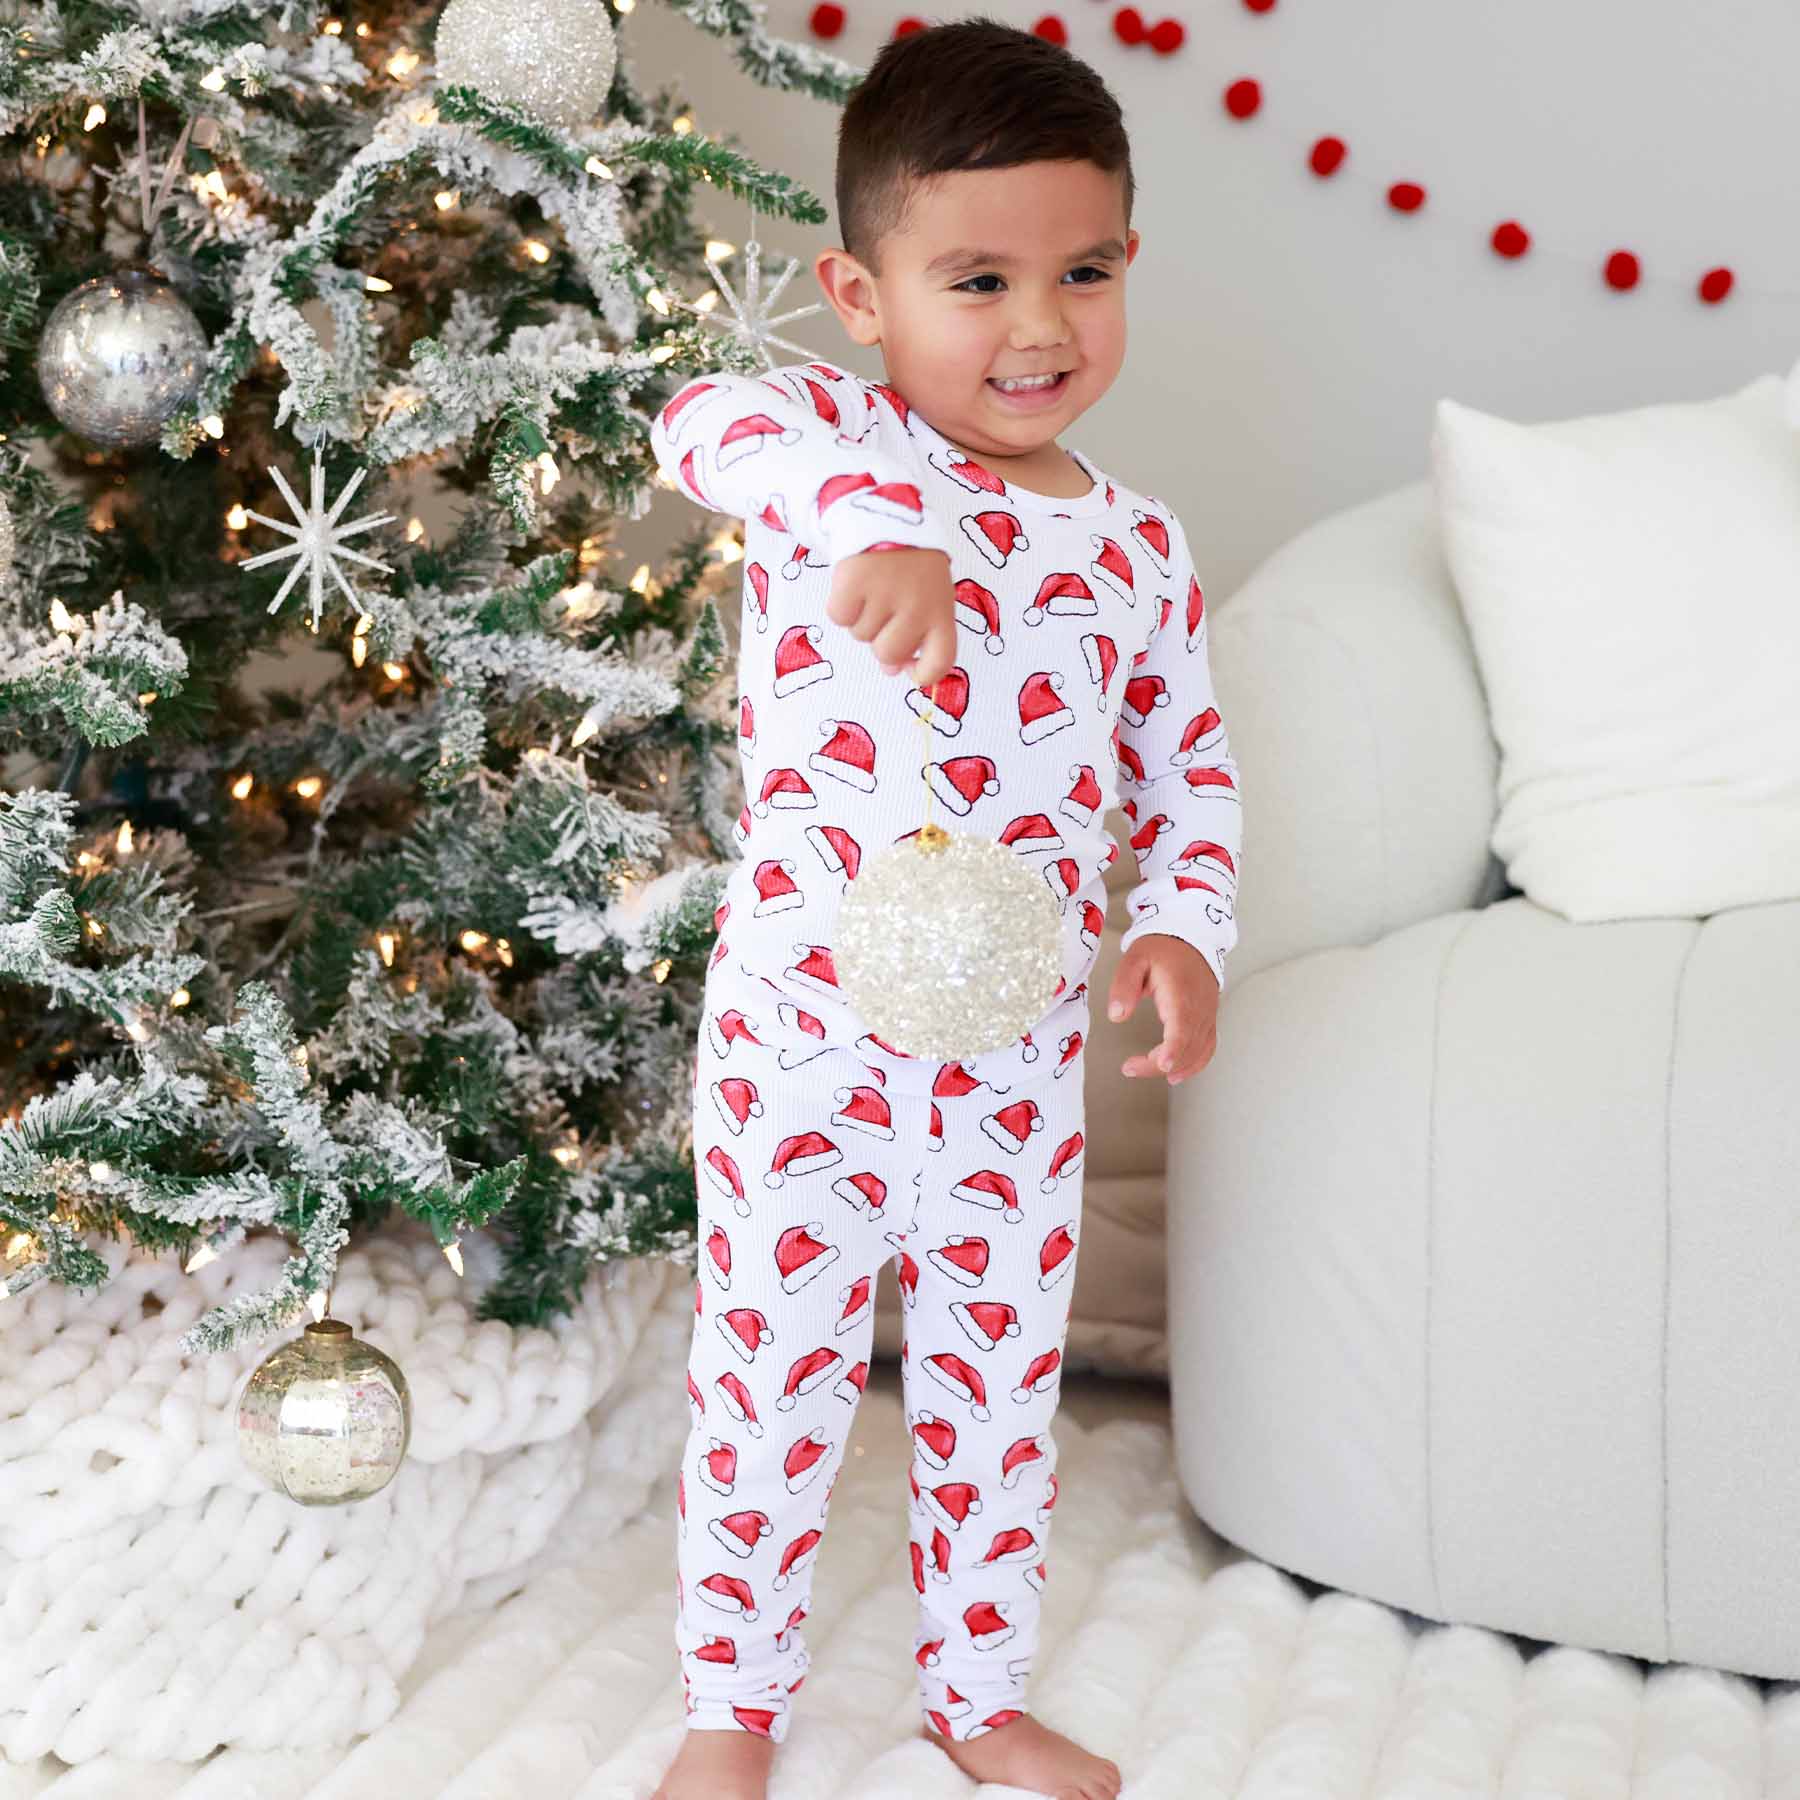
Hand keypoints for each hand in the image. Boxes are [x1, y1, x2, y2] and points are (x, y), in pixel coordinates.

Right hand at [826, 546, 957, 686]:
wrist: (889, 515)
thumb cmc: (912, 566)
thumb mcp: (928, 596)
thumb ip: (917, 634)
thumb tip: (891, 669)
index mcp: (942, 611)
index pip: (940, 662)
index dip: (924, 674)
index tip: (910, 669)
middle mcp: (917, 606)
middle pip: (889, 653)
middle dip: (881, 639)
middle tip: (885, 609)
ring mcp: (885, 594)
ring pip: (860, 635)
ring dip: (861, 618)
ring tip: (873, 588)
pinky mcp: (853, 582)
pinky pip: (839, 617)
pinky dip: (842, 605)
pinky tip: (855, 584)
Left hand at [1105, 934, 1219, 1083]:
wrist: (1190, 937)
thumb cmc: (1161, 949)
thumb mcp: (1134, 958)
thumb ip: (1124, 986)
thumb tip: (1117, 1016)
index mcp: (1181, 992)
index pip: (1182, 1026)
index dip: (1173, 1049)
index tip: (1162, 1064)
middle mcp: (1200, 1007)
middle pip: (1187, 1046)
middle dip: (1159, 1063)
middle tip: (1129, 1067)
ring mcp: (1208, 1015)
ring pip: (1198, 1051)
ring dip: (1174, 1067)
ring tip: (1141, 1069)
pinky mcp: (1209, 1019)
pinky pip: (1207, 1048)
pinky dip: (1193, 1065)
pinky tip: (1174, 1074)